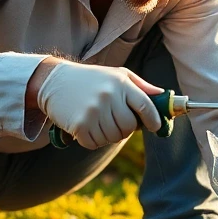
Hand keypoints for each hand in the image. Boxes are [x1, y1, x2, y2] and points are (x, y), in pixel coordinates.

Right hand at [34, 59, 162, 148]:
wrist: (54, 80)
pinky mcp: (80, 124)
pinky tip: (86, 127)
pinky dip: (92, 140)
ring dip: (108, 135)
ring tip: (98, 121)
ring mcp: (94, 111)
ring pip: (113, 138)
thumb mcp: (116, 75)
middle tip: (114, 121)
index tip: (155, 127)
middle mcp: (109, 96)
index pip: (146, 106)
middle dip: (125, 128)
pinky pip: (95, 144)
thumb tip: (163, 95)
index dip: (154, 120)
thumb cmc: (90, 79)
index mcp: (121, 83)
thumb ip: (140, 86)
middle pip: (129, 127)